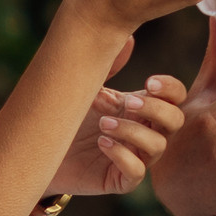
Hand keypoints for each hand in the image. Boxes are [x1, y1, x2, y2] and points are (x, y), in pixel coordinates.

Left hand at [47, 68, 190, 196]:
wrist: (40, 148)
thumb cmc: (67, 115)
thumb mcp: (87, 85)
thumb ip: (108, 64)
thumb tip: (129, 37)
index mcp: (141, 107)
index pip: (175, 97)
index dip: (170, 89)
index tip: (149, 82)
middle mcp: (143, 131)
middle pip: (175, 121)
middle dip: (157, 109)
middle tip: (128, 102)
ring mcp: (135, 156)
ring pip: (158, 146)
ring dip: (133, 131)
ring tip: (103, 124)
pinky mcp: (120, 179)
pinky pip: (136, 172)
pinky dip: (122, 156)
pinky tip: (102, 143)